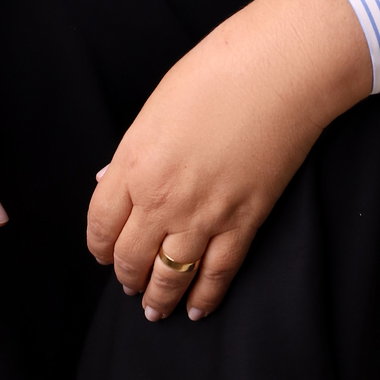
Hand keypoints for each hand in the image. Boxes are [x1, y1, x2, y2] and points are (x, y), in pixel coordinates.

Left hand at [87, 0, 370, 320]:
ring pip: (170, 276)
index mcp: (135, 162)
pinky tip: (197, 309)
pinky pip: (218, 274)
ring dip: (158, 298)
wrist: (279, 69)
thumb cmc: (218, 71)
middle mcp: (163, 197)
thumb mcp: (158, 104)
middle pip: (131, 256)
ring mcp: (205, 215)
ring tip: (154, 309)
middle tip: (128, 282)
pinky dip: (205, 296)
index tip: (102, 253)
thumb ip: (132, 150)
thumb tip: (108, 180)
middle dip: (126, 275)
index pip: (101, 223)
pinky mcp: (245, 222)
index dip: (99, 245)